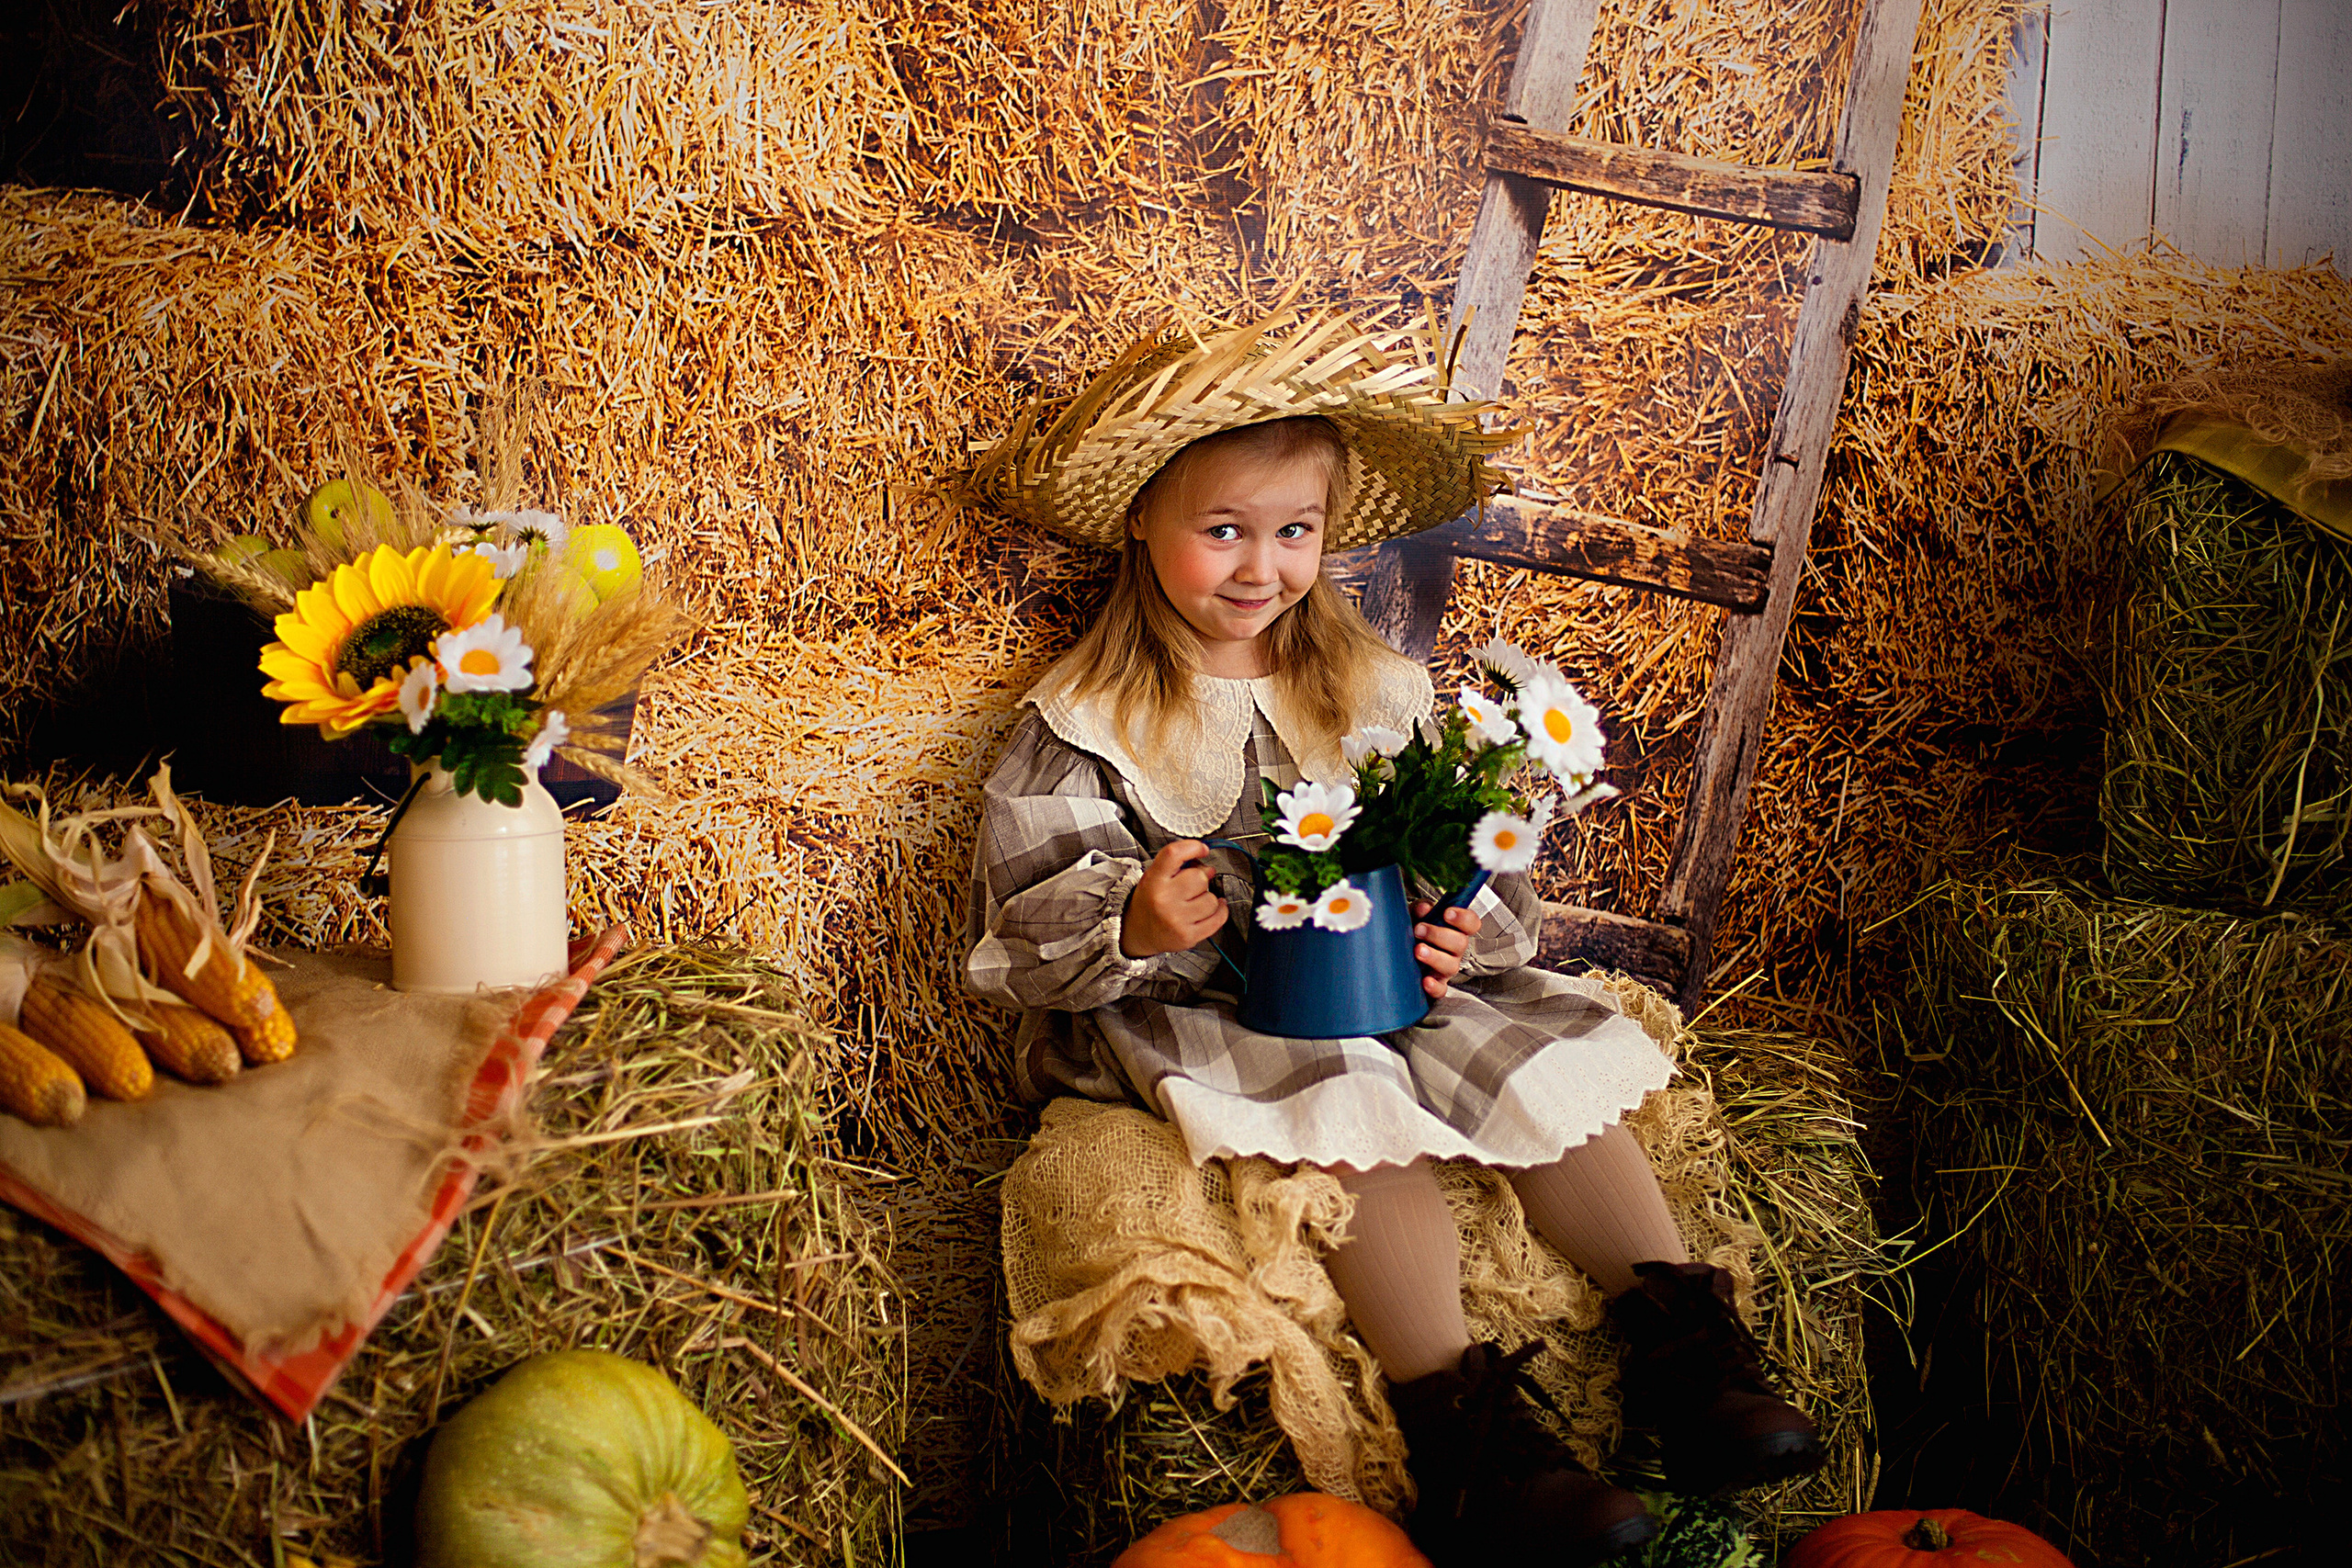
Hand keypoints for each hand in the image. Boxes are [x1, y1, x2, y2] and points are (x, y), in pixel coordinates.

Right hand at [1121, 840, 1228, 957]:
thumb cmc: (1149, 902)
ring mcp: (1176, 920)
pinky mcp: (1188, 936)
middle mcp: (1164, 900)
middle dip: (1201, 878)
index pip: (1174, 854)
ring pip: (1212, 900)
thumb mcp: (1154, 877)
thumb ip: (1177, 866)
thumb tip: (1209, 867)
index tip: (1202, 849)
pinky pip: (1218, 918)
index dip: (1193, 847)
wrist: (1136, 933)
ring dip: (1208, 898)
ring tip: (1196, 901)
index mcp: (1153, 881)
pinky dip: (1220, 911)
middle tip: (1193, 885)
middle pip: (1200, 877)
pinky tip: (1214, 908)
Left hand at [1410, 900, 1481, 999]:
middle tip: (1419, 929)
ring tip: (1418, 950)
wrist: (1398, 953)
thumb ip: (1421, 909)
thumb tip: (1425, 908)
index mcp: (1455, 930)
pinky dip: (1434, 987)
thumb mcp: (1416, 915)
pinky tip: (1425, 981)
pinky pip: (1441, 990)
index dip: (1463, 918)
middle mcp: (1455, 950)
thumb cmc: (1413, 931)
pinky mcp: (1437, 985)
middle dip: (1439, 935)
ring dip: (1434, 957)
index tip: (1447, 912)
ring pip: (1451, 966)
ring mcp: (1447, 969)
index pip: (1471, 923)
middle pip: (1460, 944)